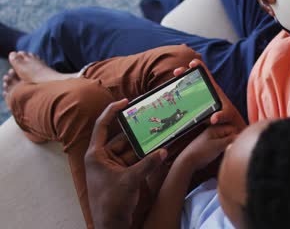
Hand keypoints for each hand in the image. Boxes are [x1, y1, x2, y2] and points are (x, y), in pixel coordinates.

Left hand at [85, 99, 167, 228]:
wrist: (111, 226)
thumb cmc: (112, 202)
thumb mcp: (131, 180)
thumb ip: (148, 164)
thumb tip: (164, 151)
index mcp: (96, 155)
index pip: (102, 126)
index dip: (112, 111)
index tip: (125, 101)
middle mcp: (102, 158)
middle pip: (120, 138)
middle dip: (136, 131)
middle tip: (151, 120)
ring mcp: (111, 167)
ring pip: (129, 150)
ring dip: (143, 146)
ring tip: (158, 135)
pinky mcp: (120, 176)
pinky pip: (134, 161)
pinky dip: (144, 158)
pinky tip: (157, 153)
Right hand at [173, 59, 246, 132]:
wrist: (227, 121)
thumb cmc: (228, 115)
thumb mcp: (226, 115)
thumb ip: (221, 116)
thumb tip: (213, 119)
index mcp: (212, 88)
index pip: (205, 73)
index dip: (199, 65)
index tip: (192, 64)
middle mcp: (204, 90)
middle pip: (192, 77)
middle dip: (184, 72)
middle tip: (176, 72)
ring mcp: (198, 96)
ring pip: (186, 85)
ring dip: (178, 82)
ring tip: (171, 82)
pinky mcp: (194, 103)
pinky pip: (184, 96)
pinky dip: (177, 93)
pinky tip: (169, 95)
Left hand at [178, 125, 235, 170]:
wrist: (189, 161)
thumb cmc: (202, 152)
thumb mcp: (218, 145)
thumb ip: (230, 140)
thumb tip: (241, 137)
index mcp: (215, 128)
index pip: (232, 128)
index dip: (236, 136)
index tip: (237, 144)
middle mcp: (214, 132)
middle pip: (230, 134)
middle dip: (233, 141)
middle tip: (232, 148)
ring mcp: (213, 139)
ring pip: (226, 140)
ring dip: (228, 146)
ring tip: (226, 152)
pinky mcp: (212, 146)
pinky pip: (222, 145)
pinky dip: (224, 149)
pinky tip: (223, 154)